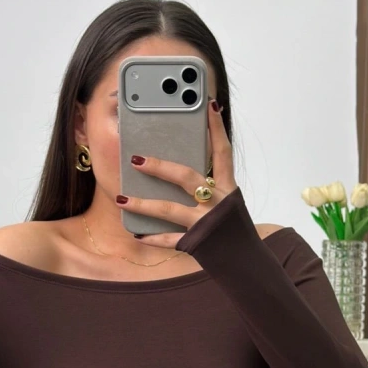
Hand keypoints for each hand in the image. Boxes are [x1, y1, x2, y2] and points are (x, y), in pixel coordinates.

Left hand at [116, 97, 234, 245]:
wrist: (247, 262)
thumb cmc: (234, 229)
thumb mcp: (228, 202)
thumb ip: (210, 184)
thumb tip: (180, 167)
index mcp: (227, 187)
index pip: (222, 151)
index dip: (216, 127)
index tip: (208, 104)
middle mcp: (217, 202)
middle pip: (186, 177)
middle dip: (160, 167)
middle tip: (136, 159)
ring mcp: (205, 223)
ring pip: (169, 209)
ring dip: (142, 204)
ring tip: (120, 198)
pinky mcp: (196, 242)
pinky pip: (169, 239)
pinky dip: (151, 237)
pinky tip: (135, 232)